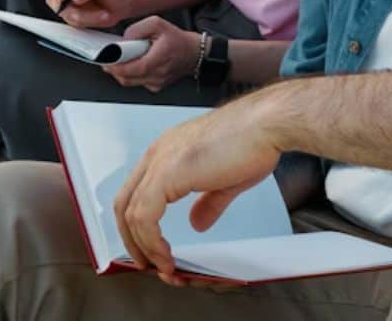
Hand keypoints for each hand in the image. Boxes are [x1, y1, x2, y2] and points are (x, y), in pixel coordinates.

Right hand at [43, 0, 136, 27]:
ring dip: (85, 17)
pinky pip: (75, 23)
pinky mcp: (73, 16)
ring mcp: (68, 4)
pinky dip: (89, 22)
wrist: (123, 4)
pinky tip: (101, 16)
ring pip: (66, 14)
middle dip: (68, 8)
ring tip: (104, 13)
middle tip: (81, 14)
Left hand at [106, 16, 199, 92]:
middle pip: (126, 77)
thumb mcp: (158, 24)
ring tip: (118, 60)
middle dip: (113, 68)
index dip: (116, 66)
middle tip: (107, 58)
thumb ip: (138, 29)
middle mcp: (158, 74)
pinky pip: (136, 83)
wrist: (193, 53)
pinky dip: (130, 75)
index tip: (105, 60)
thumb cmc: (177, 39)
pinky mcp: (155, 87)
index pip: (133, 68)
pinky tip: (132, 65)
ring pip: (129, 82)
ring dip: (120, 72)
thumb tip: (124, 39)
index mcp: (160, 58)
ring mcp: (157, 83)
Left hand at [112, 97, 282, 280]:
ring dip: (143, 246)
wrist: (267, 125)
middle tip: (148, 264)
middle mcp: (158, 154)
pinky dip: (151, 241)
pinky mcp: (168, 173)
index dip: (139, 226)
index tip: (152, 249)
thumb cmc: (253, 141)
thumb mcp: (226, 180)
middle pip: (124, 204)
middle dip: (133, 240)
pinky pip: (144, 215)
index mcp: (168, 151)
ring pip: (130, 212)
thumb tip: (197, 222)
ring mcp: (160, 161)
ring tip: (162, 266)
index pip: (136, 192)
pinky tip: (166, 255)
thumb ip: (208, 202)